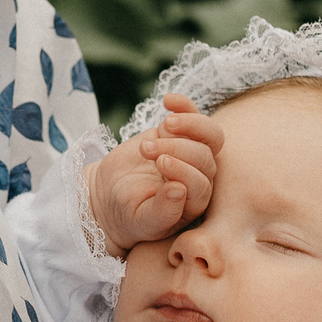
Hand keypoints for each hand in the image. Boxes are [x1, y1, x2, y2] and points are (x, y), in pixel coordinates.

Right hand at [84, 94, 221, 253]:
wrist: (113, 196)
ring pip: (208, 135)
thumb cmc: (129, 214)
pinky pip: (193, 116)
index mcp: (195, 203)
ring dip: (189, 125)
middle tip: (147, 149)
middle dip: (177, 149)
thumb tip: (178, 191)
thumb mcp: (141, 220)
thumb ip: (162, 212)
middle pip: (205, 157)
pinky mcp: (179, 135)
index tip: (159, 163)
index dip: (184, 171)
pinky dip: (185, 105)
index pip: (201, 184)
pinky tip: (168, 101)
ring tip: (164, 125)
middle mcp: (200, 178)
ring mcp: (192, 154)